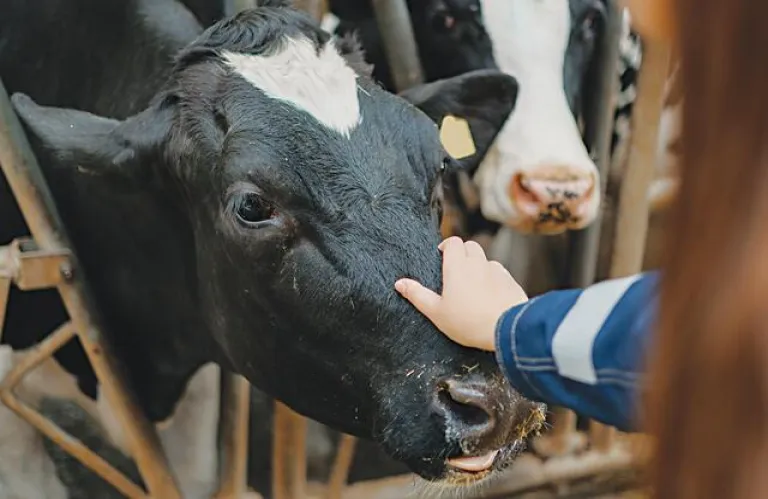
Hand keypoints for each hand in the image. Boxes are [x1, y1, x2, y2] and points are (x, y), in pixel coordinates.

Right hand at [395, 236, 527, 350]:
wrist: (507, 330)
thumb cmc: (468, 322)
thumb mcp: (436, 312)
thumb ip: (417, 295)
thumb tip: (400, 283)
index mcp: (457, 266)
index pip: (452, 242)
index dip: (446, 246)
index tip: (441, 255)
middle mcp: (478, 262)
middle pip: (470, 246)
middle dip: (462, 252)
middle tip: (454, 270)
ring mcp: (497, 271)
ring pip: (485, 259)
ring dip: (478, 265)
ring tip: (472, 285)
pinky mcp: (511, 281)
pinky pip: (499, 273)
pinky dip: (492, 277)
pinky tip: (489, 294)